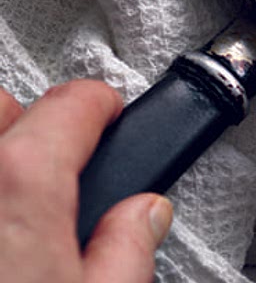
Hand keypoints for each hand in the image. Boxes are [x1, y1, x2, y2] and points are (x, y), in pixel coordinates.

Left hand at [0, 80, 171, 282]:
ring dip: (1, 153)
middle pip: (0, 107)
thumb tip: (142, 218)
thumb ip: (130, 249)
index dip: (105, 106)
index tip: (112, 116)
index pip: (74, 104)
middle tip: (56, 148)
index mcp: (21, 183)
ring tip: (22, 192)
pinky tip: (1, 229)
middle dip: (27, 116)